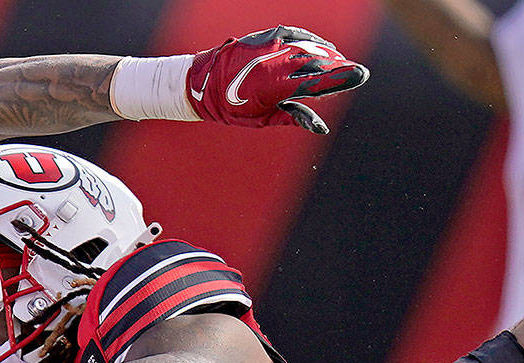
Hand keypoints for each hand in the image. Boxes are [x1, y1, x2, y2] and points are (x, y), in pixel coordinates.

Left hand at [188, 26, 368, 133]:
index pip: (314, 82)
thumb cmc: (230, 107)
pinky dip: (309, 39)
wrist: (201, 84)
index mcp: (273, 87)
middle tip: (355, 72)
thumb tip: (321, 127)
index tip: (361, 75)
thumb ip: (293, 117)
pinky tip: (321, 45)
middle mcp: (273, 64)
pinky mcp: (264, 36)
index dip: (340, 78)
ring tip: (339, 62)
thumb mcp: (261, 119)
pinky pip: (293, 34)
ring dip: (325, 54)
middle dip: (337, 66)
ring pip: (306, 47)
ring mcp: (268, 47)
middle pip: (314, 63)